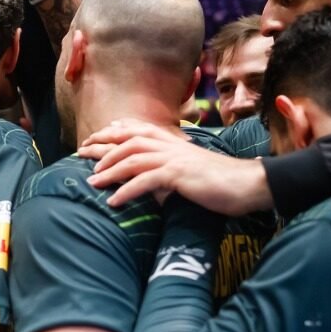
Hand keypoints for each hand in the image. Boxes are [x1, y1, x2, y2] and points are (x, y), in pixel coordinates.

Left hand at [80, 119, 273, 213]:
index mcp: (174, 142)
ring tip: (92, 183)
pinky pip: (148, 181)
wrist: (248, 184)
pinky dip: (128, 191)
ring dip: (110, 170)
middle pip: (129, 139)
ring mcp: (176, 159)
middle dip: (103, 146)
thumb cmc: (221, 181)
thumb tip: (151, 183)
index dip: (115, 131)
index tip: (96, 137)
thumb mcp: (192, 171)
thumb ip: (170, 171)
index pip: (138, 129)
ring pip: (134, 158)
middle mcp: (172, 146)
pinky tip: (115, 202)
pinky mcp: (181, 175)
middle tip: (82, 155)